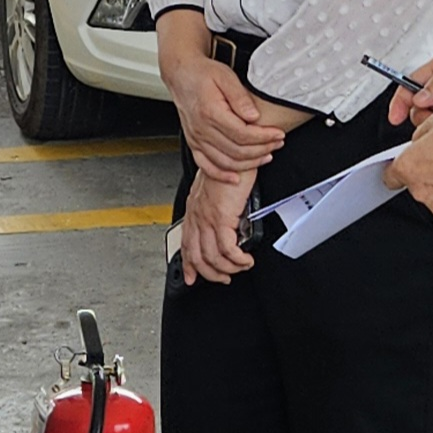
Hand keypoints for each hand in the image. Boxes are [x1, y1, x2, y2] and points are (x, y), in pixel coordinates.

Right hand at [167, 51, 284, 177]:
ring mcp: (196, 139)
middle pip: (237, 150)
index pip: (243, 134)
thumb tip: (254, 116)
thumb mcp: (226, 77)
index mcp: (210, 113)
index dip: (264, 137)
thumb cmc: (202, 74)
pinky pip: (206, 166)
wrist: (181, 74)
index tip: (278, 134)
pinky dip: (221, 175)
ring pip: (225, 162)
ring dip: (248, 163)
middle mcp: (201, 129)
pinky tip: (235, 178)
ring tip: (266, 156)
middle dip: (262, 150)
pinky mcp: (194, 143)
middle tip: (277, 143)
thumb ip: (240, 97)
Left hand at [176, 167, 255, 284]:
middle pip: (196, 256)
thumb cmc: (231, 169)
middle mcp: (197, 215)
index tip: (192, 278)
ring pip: (211, 257)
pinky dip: (237, 260)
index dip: (188, 264)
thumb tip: (227, 225)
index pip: (186, 243)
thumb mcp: (217, 191)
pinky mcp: (221, 217)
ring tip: (241, 266)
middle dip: (211, 273)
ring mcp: (207, 217)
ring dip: (228, 268)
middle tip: (225, 278)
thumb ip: (217, 208)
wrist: (235, 154)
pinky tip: (246, 259)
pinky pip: (227, 249)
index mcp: (194, 209)